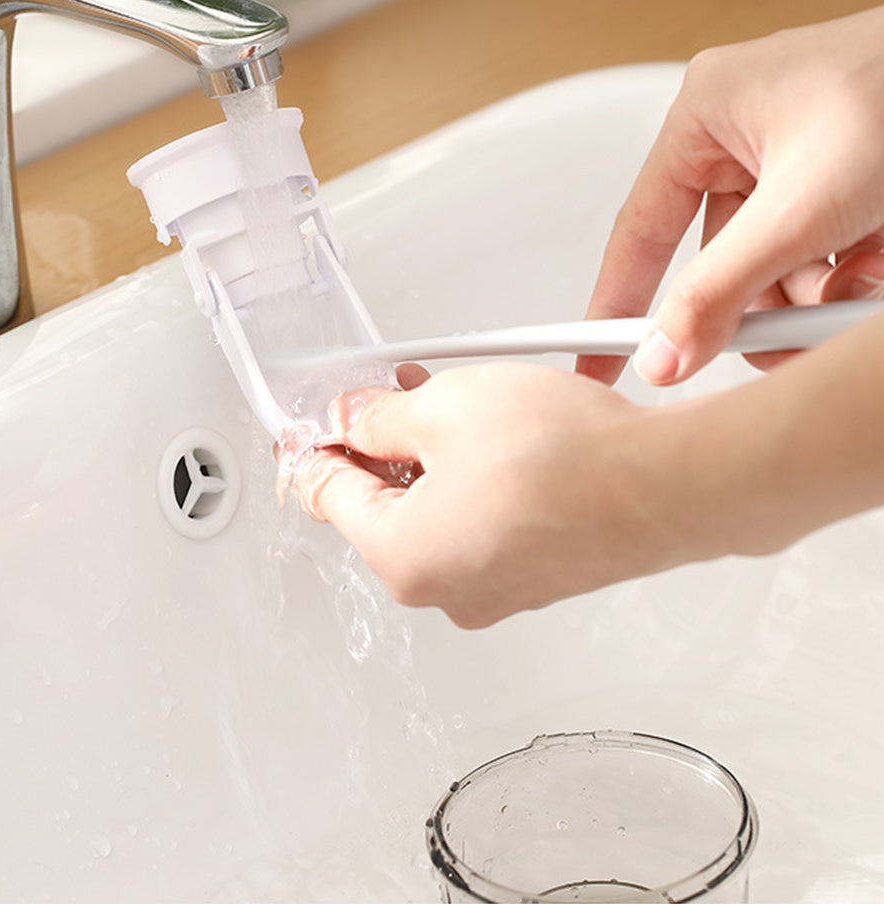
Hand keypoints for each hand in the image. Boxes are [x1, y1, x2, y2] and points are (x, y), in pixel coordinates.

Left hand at [288, 362, 690, 627]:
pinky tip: (487, 438)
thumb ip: (377, 417)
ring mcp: (495, 589)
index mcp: (404, 559)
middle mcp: (446, 590)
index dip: (315, 444)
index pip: (326, 496)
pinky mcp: (535, 576)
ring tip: (443, 401)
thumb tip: (350, 419)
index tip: (316, 416)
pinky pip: (477, 525)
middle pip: (380, 508)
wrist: (670, 485)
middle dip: (377, 445)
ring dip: (426, 459)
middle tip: (384, 393)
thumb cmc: (568, 458)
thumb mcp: (443, 408)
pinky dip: (470, 483)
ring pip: (433, 514)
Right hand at [578, 6, 883, 386]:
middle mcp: (743, 133)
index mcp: (708, 113)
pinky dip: (843, 277)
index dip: (615, 304)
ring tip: (859, 285)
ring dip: (811, 297)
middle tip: (774, 342)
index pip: (639, 233)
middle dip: (755, 306)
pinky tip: (875, 266)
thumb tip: (664, 354)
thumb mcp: (804, 209)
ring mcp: (792, 157)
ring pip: (769, 266)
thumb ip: (721, 291)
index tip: (595, 360)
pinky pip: (814, 253)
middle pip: (716, 260)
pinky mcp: (837, 178)